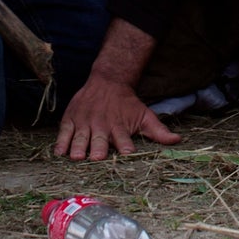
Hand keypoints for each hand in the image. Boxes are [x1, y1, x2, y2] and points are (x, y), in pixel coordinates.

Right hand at [55, 73, 181, 160]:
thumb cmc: (127, 104)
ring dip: (79, 147)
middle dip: (99, 150)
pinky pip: (64, 132)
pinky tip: (59, 153)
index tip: (127, 155)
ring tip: (77, 157)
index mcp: (120, 127)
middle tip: (97, 158)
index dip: (125, 148)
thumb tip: (178, 140)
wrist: (108, 80)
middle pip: (100, 141)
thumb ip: (159, 131)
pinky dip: (61, 142)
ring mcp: (85, 122)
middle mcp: (102, 125)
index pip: (124, 141)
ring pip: (81, 137)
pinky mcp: (71, 119)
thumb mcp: (145, 115)